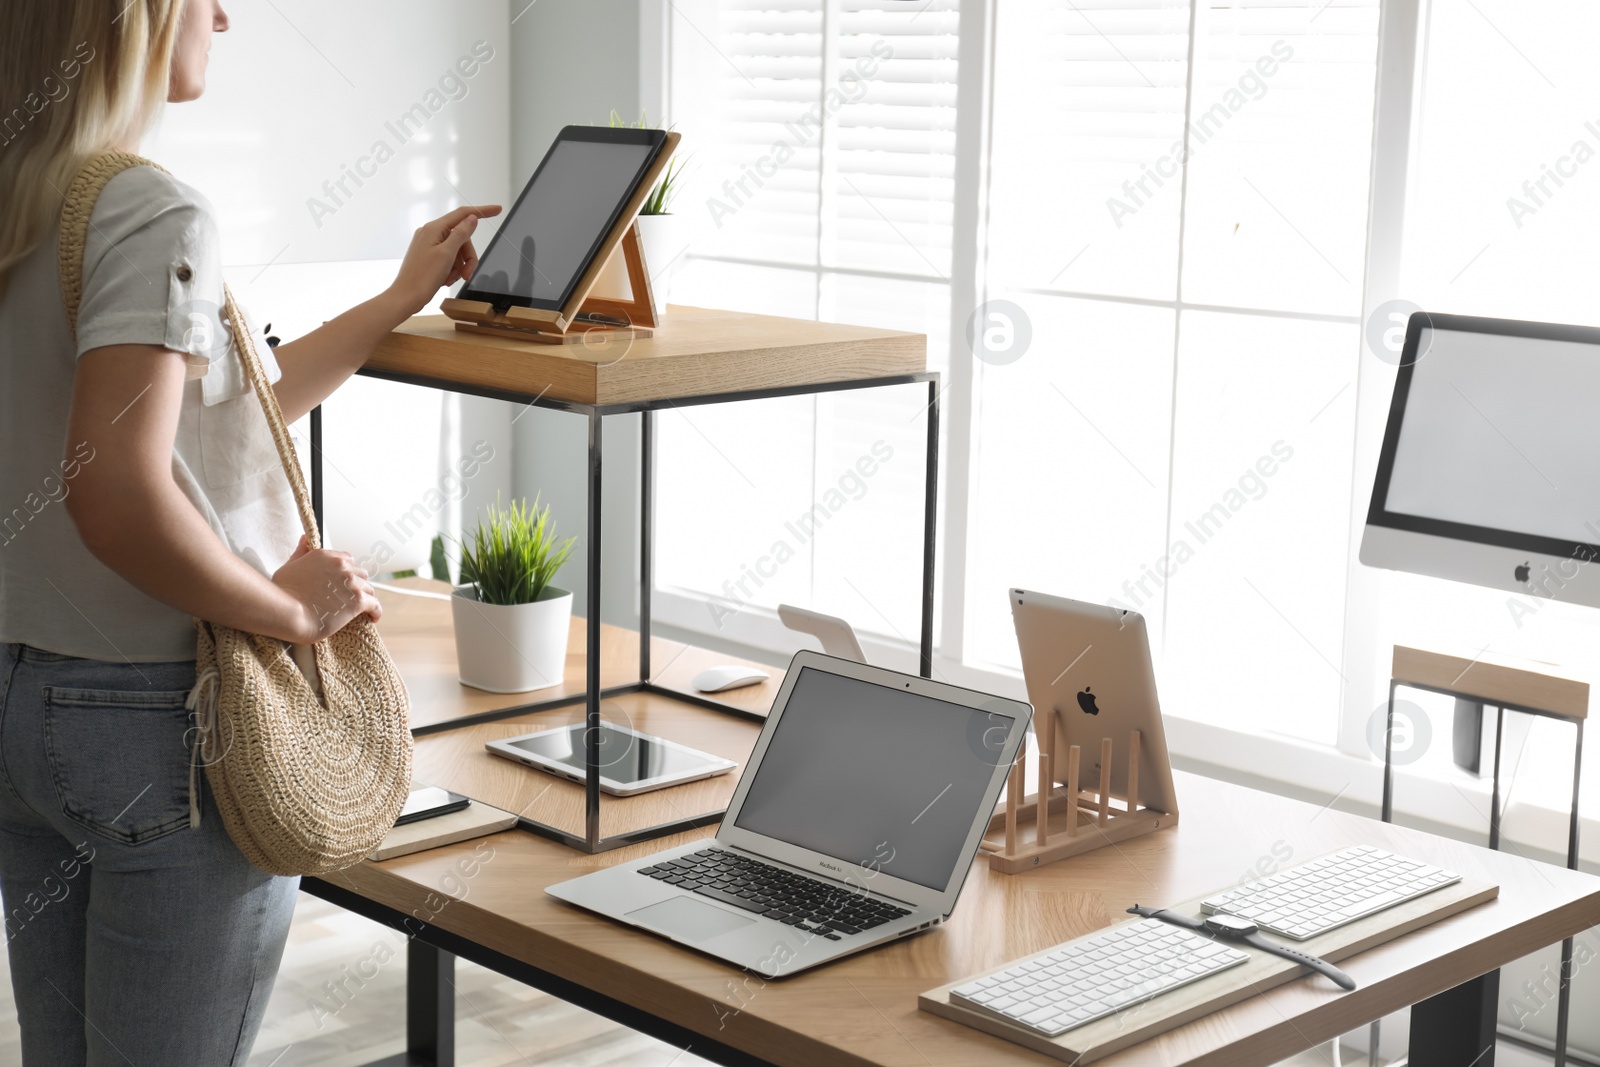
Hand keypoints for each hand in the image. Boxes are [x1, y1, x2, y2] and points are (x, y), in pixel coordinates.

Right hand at [271, 534, 382, 642]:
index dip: (347, 572)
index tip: (342, 584)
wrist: (287, 612)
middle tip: (349, 599)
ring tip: (358, 610)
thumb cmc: (282, 593)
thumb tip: (304, 538)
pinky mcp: (358, 600)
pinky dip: (375, 612)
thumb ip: (301, 552)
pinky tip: (372, 618)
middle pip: (360, 573)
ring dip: (364, 598)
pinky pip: (375, 605)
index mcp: (325, 556)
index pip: (347, 559)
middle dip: (356, 584)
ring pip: (368, 588)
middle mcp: (341, 565)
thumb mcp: (289, 567)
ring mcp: (351, 582)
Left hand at [385, 204, 503, 317]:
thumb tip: (472, 218)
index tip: (498, 209)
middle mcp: (430, 233)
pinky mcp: (428, 256)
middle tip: (468, 273)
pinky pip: (448, 258)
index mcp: (434, 229)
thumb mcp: (447, 254)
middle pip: (462, 238)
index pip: (463, 214)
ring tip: (453, 279)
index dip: (482, 211)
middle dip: (468, 256)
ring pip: (457, 250)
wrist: (406, 297)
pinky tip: (446, 279)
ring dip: (460, 266)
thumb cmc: (422, 277)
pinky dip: (452, 269)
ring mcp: (428, 245)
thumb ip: (461, 234)